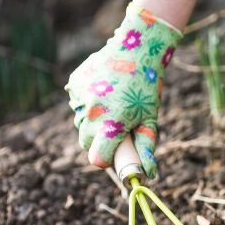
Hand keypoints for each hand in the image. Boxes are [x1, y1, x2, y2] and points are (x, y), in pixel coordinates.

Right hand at [65, 3, 181, 177]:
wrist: (136, 49)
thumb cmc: (147, 88)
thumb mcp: (151, 118)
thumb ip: (147, 147)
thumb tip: (149, 174)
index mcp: (113, 123)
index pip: (98, 158)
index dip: (106, 160)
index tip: (114, 154)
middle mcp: (93, 112)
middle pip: (86, 142)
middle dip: (99, 141)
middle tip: (115, 129)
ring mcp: (80, 97)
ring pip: (80, 123)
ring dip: (93, 121)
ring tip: (112, 105)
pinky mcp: (73, 84)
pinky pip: (77, 104)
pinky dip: (88, 103)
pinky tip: (103, 91)